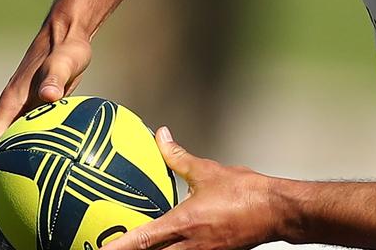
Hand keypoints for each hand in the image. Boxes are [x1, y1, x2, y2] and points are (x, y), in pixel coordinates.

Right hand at [0, 24, 91, 194]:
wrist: (69, 34)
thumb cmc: (67, 49)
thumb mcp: (64, 62)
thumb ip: (56, 78)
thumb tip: (49, 96)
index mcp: (12, 101)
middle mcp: (15, 107)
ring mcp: (27, 108)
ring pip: (15, 142)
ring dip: (9, 164)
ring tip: (13, 192)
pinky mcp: (42, 107)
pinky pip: (34, 135)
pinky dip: (33, 151)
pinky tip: (47, 166)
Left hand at [102, 127, 281, 249]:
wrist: (277, 211)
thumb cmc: (247, 193)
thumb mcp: (208, 171)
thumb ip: (178, 157)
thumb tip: (160, 137)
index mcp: (184, 223)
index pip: (143, 240)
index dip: (118, 246)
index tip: (98, 249)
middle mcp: (190, 245)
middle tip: (108, 249)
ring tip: (134, 247)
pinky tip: (167, 245)